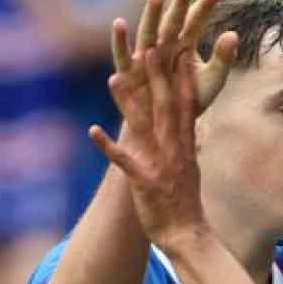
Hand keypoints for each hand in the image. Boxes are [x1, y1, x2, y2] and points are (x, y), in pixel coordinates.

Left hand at [89, 43, 233, 249]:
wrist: (187, 234)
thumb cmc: (185, 204)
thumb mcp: (190, 169)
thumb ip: (186, 145)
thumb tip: (188, 127)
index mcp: (186, 146)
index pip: (187, 105)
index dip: (183, 77)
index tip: (181, 51)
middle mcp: (175, 150)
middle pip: (166, 108)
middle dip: (158, 78)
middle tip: (150, 49)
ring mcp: (159, 165)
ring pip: (143, 128)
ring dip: (128, 103)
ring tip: (114, 78)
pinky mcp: (143, 182)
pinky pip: (123, 161)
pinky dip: (107, 146)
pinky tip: (92, 131)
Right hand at [112, 0, 238, 116]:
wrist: (167, 128)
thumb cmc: (188, 102)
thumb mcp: (211, 82)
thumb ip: (222, 59)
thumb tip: (233, 33)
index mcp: (183, 46)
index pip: (194, 22)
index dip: (204, 8)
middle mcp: (163, 47)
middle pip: (171, 22)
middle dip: (178, 5)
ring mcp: (144, 59)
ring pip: (147, 33)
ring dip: (151, 14)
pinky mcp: (128, 74)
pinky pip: (122, 56)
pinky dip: (121, 41)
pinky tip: (120, 23)